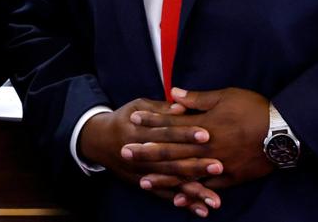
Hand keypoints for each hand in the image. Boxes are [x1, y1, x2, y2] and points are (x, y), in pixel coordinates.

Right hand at [78, 98, 221, 214]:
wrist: (99, 140)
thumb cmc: (125, 118)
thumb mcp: (138, 106)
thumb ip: (161, 108)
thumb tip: (181, 106)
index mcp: (138, 131)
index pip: (165, 132)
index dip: (184, 133)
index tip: (206, 134)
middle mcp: (139, 154)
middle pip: (170, 160)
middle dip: (195, 165)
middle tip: (218, 166)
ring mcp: (141, 172)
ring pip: (170, 182)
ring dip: (193, 191)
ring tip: (215, 199)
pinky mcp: (143, 184)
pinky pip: (165, 195)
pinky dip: (183, 203)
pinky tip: (201, 210)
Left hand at [129, 87, 272, 190]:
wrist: (284, 131)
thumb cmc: (255, 109)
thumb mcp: (226, 96)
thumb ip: (198, 98)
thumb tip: (174, 94)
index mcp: (204, 125)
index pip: (171, 124)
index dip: (151, 122)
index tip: (133, 120)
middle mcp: (207, 147)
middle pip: (172, 150)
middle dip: (147, 152)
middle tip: (125, 153)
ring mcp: (218, 164)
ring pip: (185, 173)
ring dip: (162, 177)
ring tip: (142, 181)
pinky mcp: (230, 178)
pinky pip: (206, 188)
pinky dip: (191, 193)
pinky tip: (176, 198)